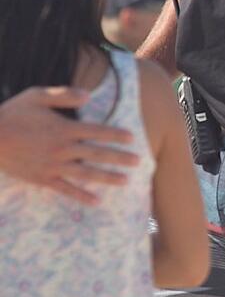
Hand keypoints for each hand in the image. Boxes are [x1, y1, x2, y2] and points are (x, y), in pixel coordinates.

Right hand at [0, 87, 139, 204]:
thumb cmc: (12, 114)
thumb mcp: (36, 96)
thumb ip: (63, 95)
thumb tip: (88, 95)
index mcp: (63, 128)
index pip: (97, 131)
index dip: (116, 135)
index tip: (132, 138)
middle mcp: (62, 148)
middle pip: (97, 154)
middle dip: (120, 158)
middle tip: (139, 161)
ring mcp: (52, 165)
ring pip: (86, 173)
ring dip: (108, 177)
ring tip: (127, 181)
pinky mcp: (42, 178)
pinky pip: (66, 189)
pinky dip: (81, 196)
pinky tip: (96, 201)